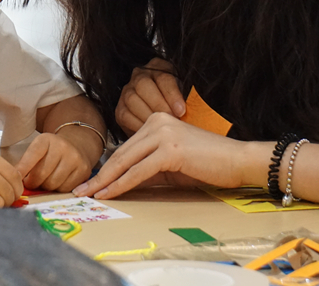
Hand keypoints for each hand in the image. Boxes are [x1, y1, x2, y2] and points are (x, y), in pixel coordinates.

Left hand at [16, 132, 95, 191]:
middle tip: (31, 182)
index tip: (16, 178)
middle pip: (41, 175)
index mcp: (46, 139)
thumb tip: (15, 180)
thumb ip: (26, 163)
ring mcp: (75, 159)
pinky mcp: (84, 171)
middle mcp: (62, 147)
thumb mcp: (38, 149)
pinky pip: (65, 189)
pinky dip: (58, 189)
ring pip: (53, 184)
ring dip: (46, 187)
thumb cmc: (51, 151)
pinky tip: (58, 182)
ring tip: (45, 181)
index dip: (22, 170)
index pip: (32, 155)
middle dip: (33, 182)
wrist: (76, 145)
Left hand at [73, 112, 245, 199]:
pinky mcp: (170, 149)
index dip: (106, 167)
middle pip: (121, 154)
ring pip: (126, 162)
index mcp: (156, 122)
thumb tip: (121, 182)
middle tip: (82, 190)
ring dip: (106, 181)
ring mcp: (163, 134)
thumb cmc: (207, 164)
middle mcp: (156, 123)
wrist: (237, 161)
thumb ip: (147, 169)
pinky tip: (110, 194)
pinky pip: (140, 171)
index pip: (125, 148)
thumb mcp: (171, 167)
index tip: (91, 183)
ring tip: (91, 195)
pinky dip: (123, 184)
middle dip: (100, 175)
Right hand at [116, 57, 184, 135]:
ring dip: (148, 116)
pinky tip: (149, 132)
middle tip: (170, 121)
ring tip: (161, 129)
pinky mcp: (120, 109)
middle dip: (159, 105)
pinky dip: (137, 125)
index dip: (172, 95)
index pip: (163, 77)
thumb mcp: (186, 95)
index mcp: (159, 67)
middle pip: (144, 85)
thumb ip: (190, 99)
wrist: (164, 113)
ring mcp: (127, 91)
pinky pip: (125, 115)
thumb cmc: (178, 105)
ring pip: (132, 100)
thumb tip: (198, 110)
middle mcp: (140, 76)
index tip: (181, 111)